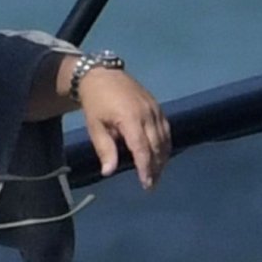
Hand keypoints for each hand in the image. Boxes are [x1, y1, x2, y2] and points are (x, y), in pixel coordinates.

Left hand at [77, 68, 170, 188]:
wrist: (103, 76)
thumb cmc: (96, 103)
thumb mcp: (95, 127)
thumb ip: (105, 149)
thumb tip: (109, 172)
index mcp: (130, 118)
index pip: (142, 148)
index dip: (146, 167)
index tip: (146, 183)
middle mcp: (148, 114)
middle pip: (157, 146)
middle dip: (156, 167)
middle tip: (152, 185)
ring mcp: (155, 109)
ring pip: (165, 139)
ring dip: (163, 158)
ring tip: (157, 175)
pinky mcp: (158, 107)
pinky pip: (166, 129)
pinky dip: (166, 145)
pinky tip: (162, 156)